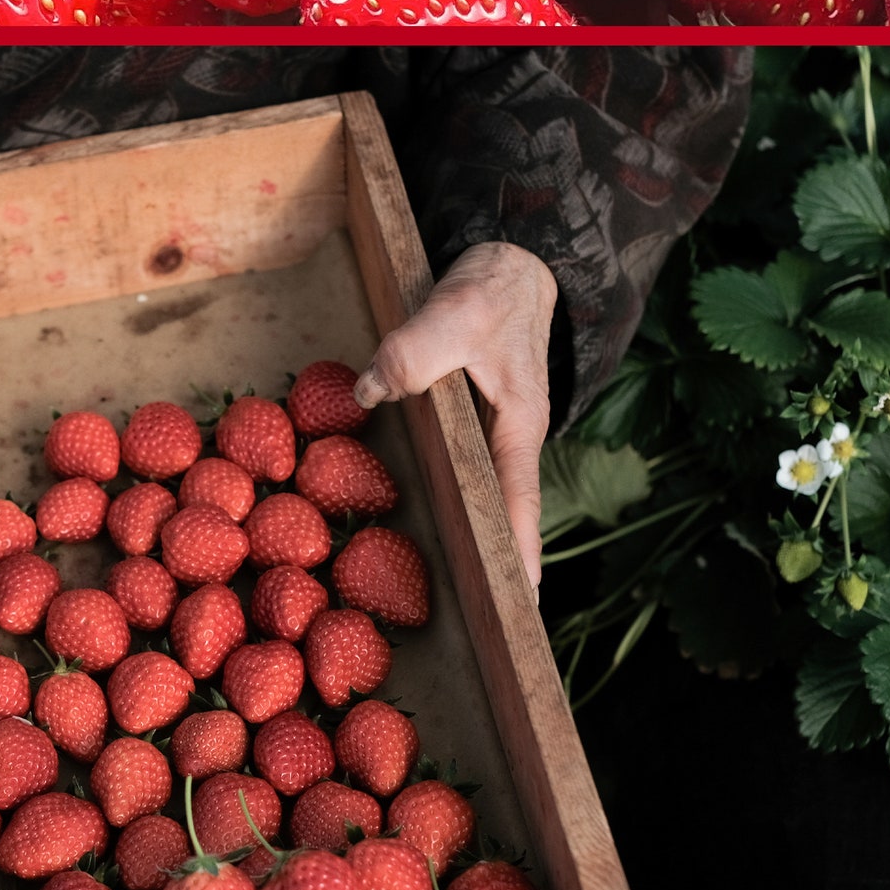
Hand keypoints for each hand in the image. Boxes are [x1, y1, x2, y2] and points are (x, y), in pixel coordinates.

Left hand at [355, 241, 555, 590]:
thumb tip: (367, 393)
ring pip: (482, 500)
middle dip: (499, 567)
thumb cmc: (493, 290)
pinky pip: (458, 477)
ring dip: (474, 545)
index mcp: (517, 425)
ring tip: (465, 602)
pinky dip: (449, 506)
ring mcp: (489, 439)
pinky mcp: (467, 429)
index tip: (522, 601)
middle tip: (495, 624)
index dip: (519, 550)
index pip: (519, 501)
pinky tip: (430, 535)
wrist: (510, 264)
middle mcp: (508, 442)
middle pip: (505, 517)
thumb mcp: (456, 312)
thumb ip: (413, 353)